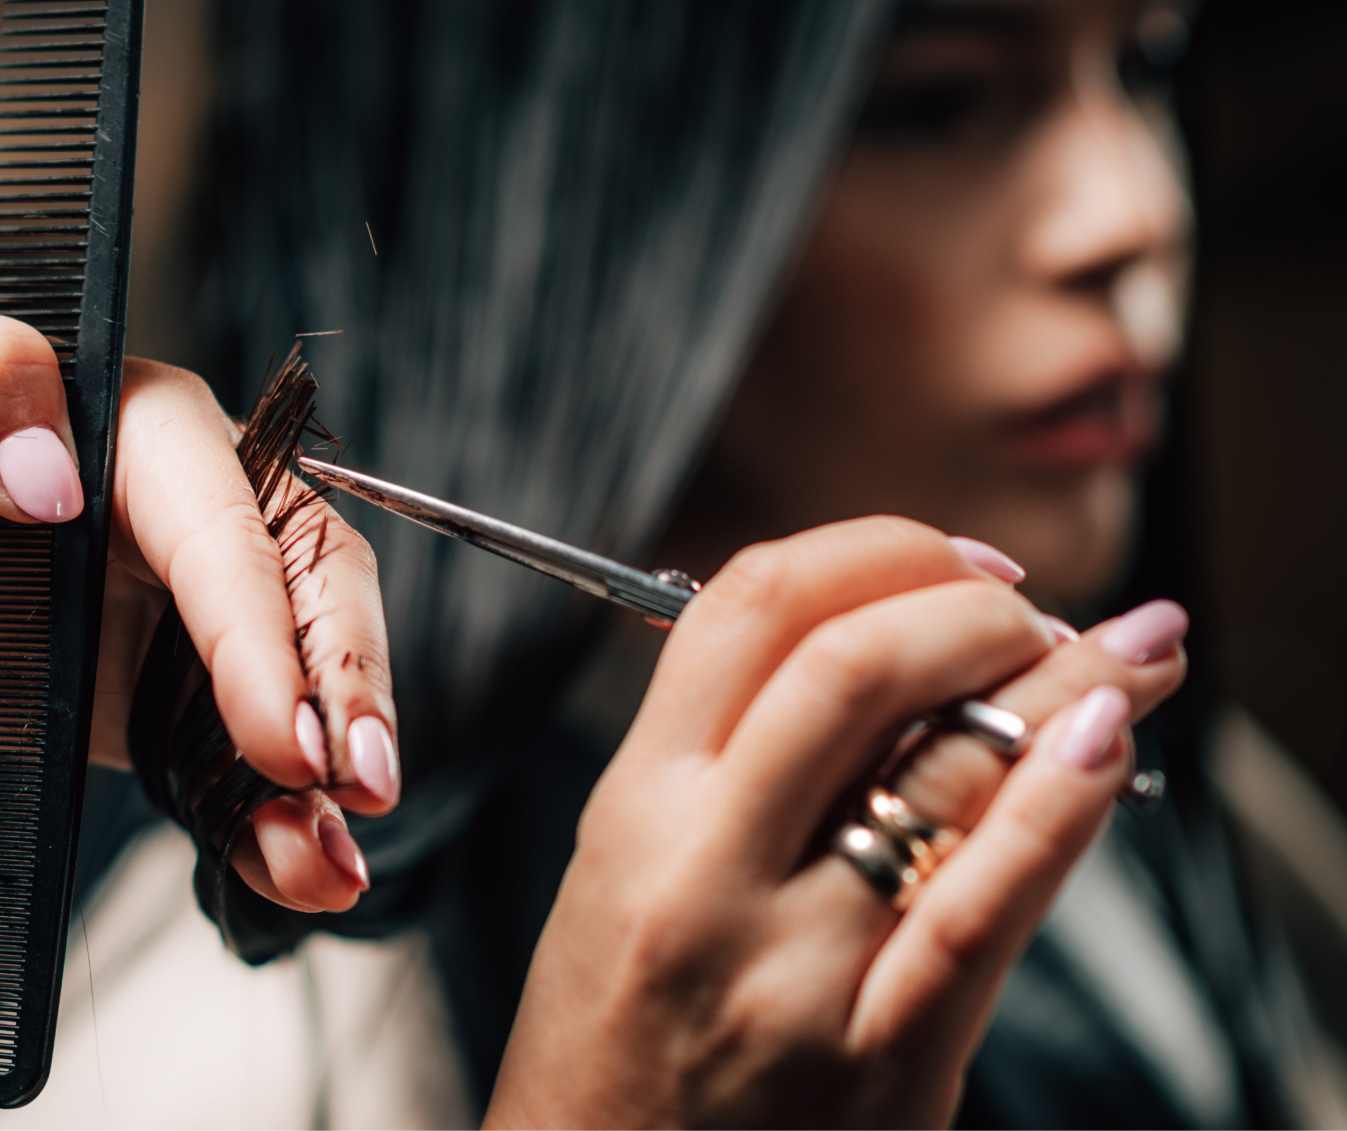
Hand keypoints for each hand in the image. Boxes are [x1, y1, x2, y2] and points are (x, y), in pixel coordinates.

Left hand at [0, 307, 393, 909]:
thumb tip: (48, 475)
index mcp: (141, 423)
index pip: (224, 519)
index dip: (259, 625)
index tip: (278, 729)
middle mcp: (198, 507)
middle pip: (313, 582)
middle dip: (347, 684)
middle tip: (357, 784)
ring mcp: (201, 612)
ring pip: (311, 675)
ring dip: (334, 771)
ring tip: (334, 864)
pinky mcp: (185, 700)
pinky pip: (249, 760)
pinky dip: (278, 822)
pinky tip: (303, 873)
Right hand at [486, 517, 1187, 1127]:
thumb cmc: (611, 1045)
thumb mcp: (622, 871)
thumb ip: (723, 758)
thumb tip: (879, 640)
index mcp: (632, 814)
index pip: (746, 611)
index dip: (869, 551)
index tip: (940, 559)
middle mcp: (705, 875)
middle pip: (855, 663)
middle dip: (972, 602)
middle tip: (1028, 604)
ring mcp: (797, 968)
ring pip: (944, 766)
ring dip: (1064, 680)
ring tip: (1127, 645)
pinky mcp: (883, 1056)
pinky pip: (988, 902)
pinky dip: (1061, 803)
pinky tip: (1106, 743)